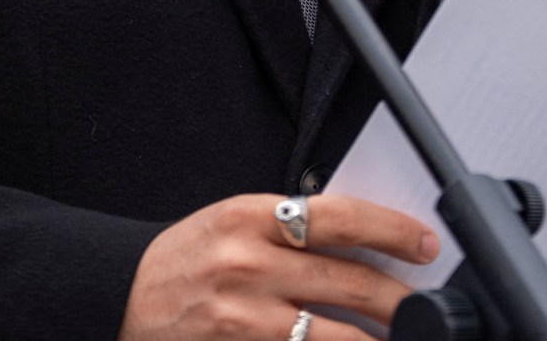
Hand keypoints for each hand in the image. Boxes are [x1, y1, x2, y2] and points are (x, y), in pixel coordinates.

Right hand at [118, 192, 435, 339]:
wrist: (121, 296)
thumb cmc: (188, 256)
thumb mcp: (237, 219)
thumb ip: (294, 226)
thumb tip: (365, 241)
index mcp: (252, 217)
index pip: (341, 217)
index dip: (392, 231)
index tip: (424, 243)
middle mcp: (249, 266)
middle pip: (346, 282)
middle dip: (397, 299)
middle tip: (425, 305)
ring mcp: (242, 319)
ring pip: (330, 336)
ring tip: (400, 339)